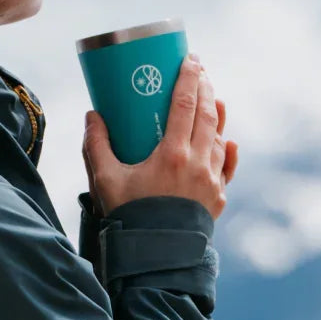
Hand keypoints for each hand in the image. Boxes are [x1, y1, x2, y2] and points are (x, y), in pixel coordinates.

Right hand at [82, 53, 237, 220]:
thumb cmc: (129, 217)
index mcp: (172, 154)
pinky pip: (226, 168)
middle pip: (207, 115)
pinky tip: (228, 141)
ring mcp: (211, 181)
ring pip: (219, 138)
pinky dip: (227, 151)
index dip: (188, 78)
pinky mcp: (217, 199)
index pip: (184, 105)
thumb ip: (96, 145)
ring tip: (213, 97)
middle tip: (199, 70)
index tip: (190, 59)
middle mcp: (197, 163)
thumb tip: (93, 116)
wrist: (155, 259)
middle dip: (204, 88)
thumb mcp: (105, 180)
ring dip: (217, 115)